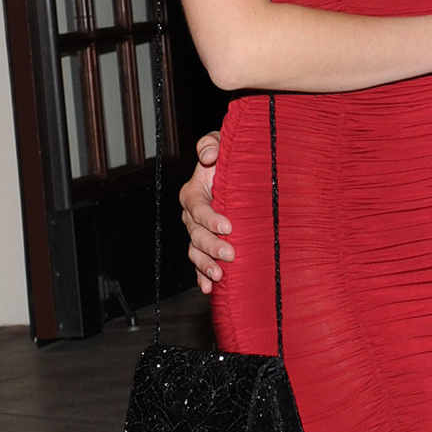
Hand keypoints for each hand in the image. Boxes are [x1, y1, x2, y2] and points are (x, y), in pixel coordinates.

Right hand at [180, 133, 230, 291]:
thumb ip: (211, 144)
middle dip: (211, 245)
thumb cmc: (228, 158)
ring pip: (196, 251)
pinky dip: (202, 276)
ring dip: (206, 265)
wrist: (239, 176)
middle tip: (230, 254)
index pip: (197, 207)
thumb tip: (208, 156)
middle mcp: (193, 215)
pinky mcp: (207, 246)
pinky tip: (209, 288)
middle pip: (196, 233)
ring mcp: (198, 232)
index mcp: (194, 192)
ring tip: (219, 276)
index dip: (210, 217)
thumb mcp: (222, 144)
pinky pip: (199, 264)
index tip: (228, 225)